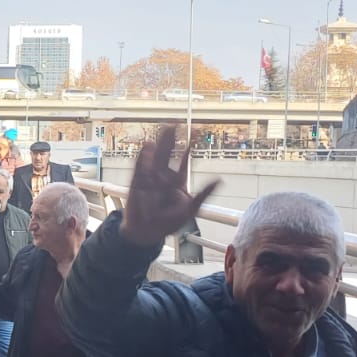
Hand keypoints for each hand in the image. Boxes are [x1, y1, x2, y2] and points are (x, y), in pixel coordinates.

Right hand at [120, 125, 219, 246]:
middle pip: (168, 153)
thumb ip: (203, 195)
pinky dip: (144, 156)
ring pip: (156, 156)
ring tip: (165, 128)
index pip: (183, 160)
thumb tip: (219, 180)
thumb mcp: (190, 210)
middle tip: (176, 123)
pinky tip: (148, 145)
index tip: (194, 134)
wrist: (146, 233)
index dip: (188, 148)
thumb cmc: (168, 223)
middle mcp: (162, 176)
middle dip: (172, 139)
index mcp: (176, 181)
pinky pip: (140, 166)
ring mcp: (149, 177)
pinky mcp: (137, 182)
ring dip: (160, 142)